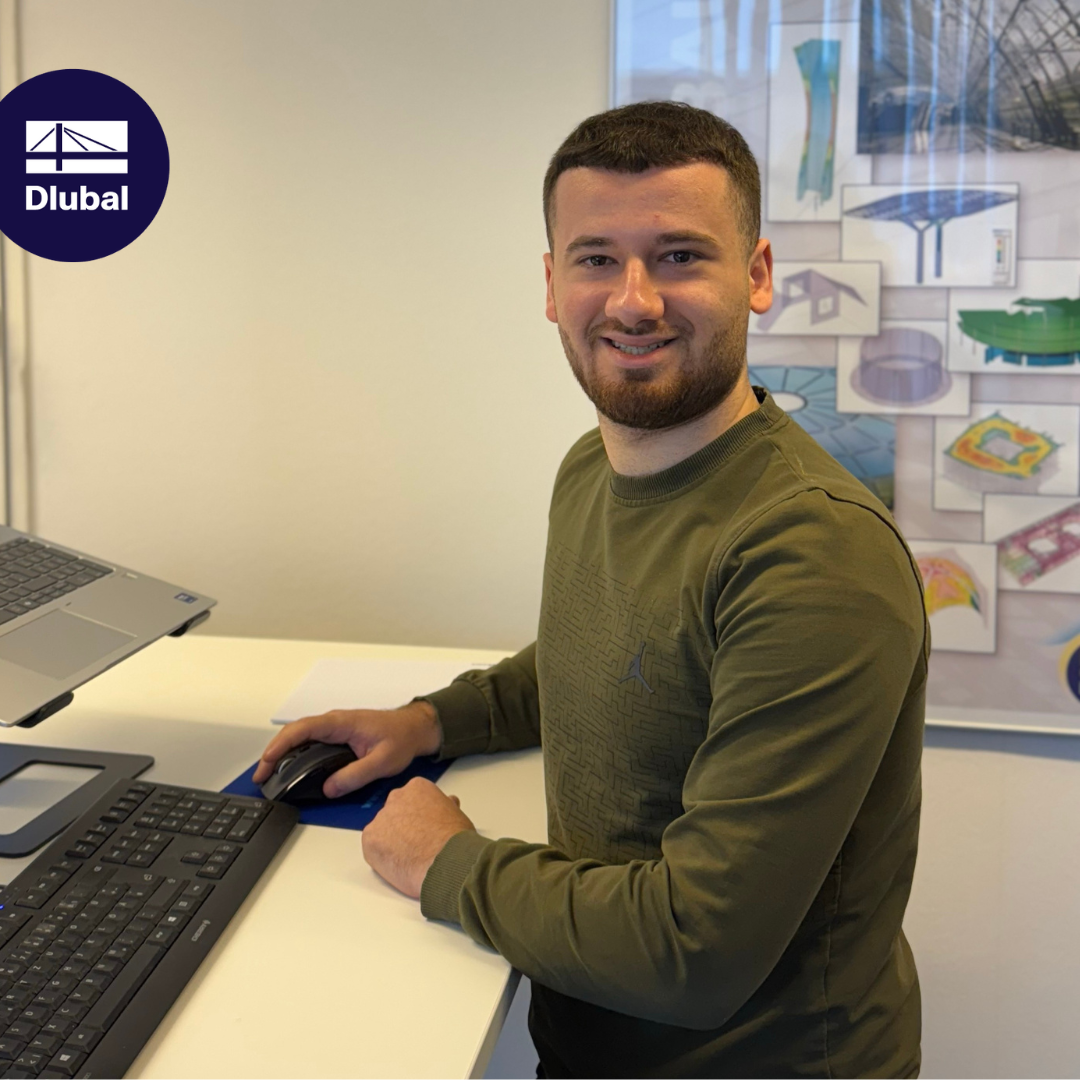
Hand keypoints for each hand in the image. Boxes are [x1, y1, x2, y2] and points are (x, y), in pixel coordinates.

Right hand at [252, 700, 441, 797]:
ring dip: (282, 754)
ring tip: (270, 776)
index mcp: (341, 723)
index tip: (267, 761)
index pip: (303, 729)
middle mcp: (334, 722)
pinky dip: (295, 754)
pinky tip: (290, 770)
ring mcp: (334, 729)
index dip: (281, 744)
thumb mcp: (382, 761)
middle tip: (261, 777)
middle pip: (294, 733)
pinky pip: (310, 743)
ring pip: (300, 738)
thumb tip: (329, 788)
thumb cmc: (401, 737)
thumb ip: (355, 775)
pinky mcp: (336, 736)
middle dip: (274, 753)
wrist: (414, 728)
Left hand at [362, 777, 474, 897]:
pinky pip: (373, 847)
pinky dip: (382, 856)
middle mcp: (396, 797)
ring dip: (391, 840)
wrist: (444, 860)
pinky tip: (398, 863)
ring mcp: (381, 818)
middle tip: (416, 843)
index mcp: (417, 787)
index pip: (412, 798)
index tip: (426, 827)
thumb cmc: (455, 838)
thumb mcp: (457, 814)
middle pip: (395, 811)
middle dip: (402, 825)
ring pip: (383, 829)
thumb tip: (448, 803)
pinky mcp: (369, 838)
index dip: (419, 815)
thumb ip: (445, 805)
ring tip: (408, 858)